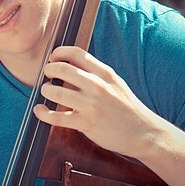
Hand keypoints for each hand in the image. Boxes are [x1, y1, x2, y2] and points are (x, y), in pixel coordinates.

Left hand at [33, 46, 157, 157]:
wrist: (144, 133)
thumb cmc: (126, 107)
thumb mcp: (115, 82)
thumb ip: (95, 72)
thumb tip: (71, 63)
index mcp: (105, 73)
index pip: (76, 53)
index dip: (59, 52)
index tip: (53, 57)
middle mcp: (97, 86)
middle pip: (62, 69)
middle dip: (49, 69)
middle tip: (48, 74)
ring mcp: (91, 105)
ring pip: (56, 92)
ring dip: (46, 90)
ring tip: (47, 91)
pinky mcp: (86, 124)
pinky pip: (57, 118)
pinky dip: (43, 113)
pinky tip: (40, 110)